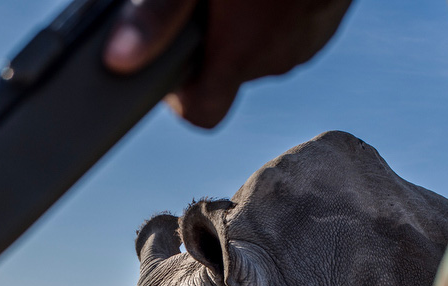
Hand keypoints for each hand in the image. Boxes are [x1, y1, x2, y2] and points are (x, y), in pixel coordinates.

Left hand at [104, 0, 353, 127]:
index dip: (180, 95)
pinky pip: (291, 27)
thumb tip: (119, 62)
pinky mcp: (329, 18)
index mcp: (241, 53)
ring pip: (262, 49)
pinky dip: (274, 10)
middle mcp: (277, 58)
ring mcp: (309, 40)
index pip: (202, 113)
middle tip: (200, 2)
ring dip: (243, 26)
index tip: (170, 63)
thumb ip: (157, 16)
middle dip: (210, 44)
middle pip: (229, 74)